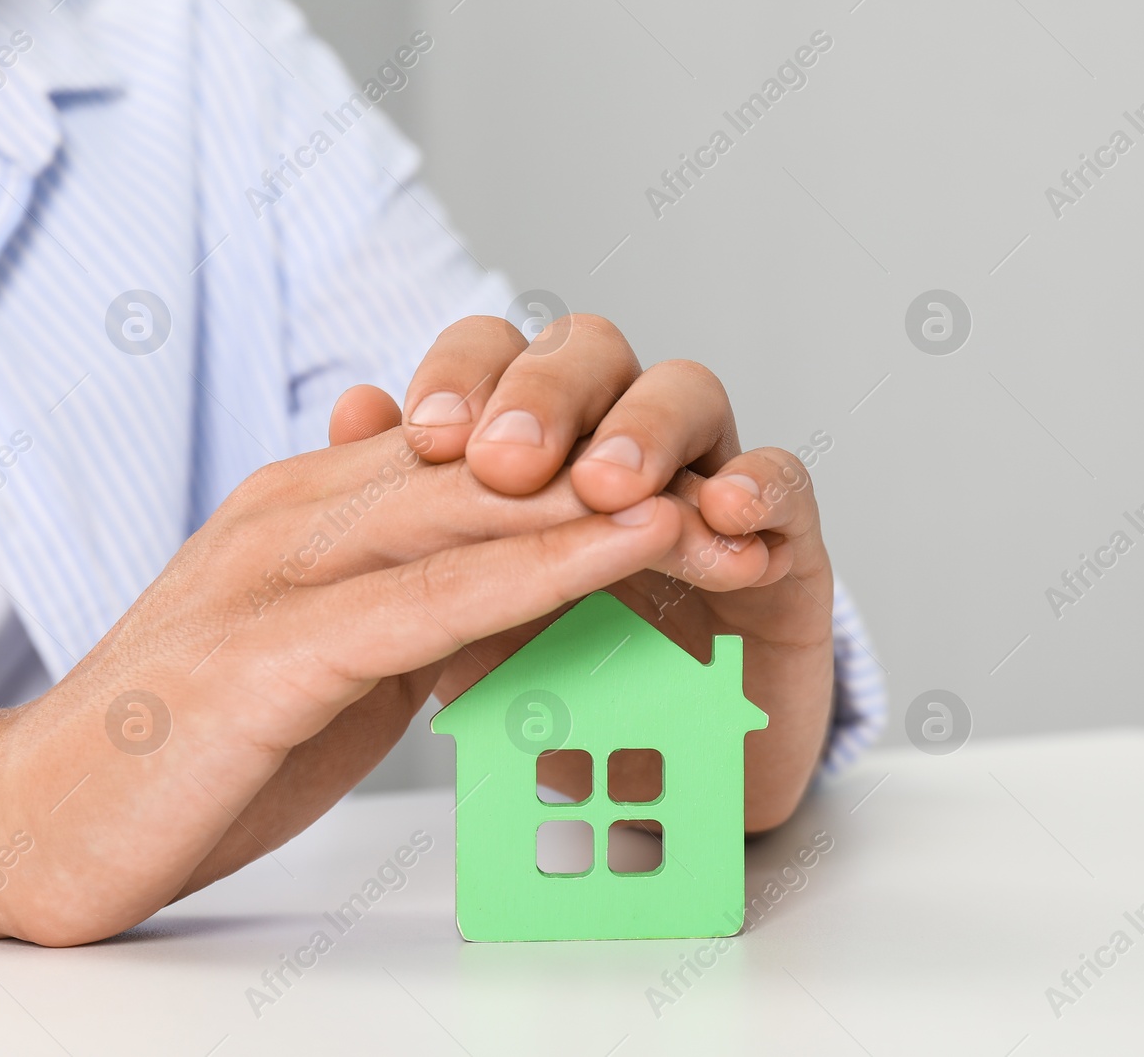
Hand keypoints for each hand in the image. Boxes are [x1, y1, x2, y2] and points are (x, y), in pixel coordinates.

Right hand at [0, 411, 691, 945]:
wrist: (35, 816)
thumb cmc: (193, 740)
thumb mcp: (326, 649)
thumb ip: (404, 590)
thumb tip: (501, 556)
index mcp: (313, 504)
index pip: (476, 454)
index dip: (593, 458)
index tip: (698, 482)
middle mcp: (301, 512)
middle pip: (489, 464)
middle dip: (621, 467)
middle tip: (738, 486)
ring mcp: (279, 571)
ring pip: (471, 509)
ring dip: (604, 498)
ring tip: (712, 493)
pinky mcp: (271, 651)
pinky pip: (432, 595)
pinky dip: (540, 567)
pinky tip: (623, 544)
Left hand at [397, 314, 835, 830]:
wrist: (654, 789)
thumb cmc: (554, 694)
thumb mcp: (466, 617)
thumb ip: (418, 522)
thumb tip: (355, 403)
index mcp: (536, 457)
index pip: (500, 361)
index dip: (464, 377)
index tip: (424, 434)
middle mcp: (619, 453)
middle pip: (592, 354)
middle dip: (545, 394)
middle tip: (509, 461)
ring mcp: (704, 492)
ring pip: (690, 393)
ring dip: (646, 429)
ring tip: (610, 487)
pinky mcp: (784, 550)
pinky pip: (788, 485)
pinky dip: (763, 484)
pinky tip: (728, 511)